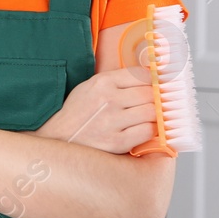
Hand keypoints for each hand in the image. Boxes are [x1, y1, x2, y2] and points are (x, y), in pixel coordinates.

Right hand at [37, 68, 158, 153]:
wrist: (59, 137)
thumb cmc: (77, 113)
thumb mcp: (90, 87)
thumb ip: (116, 81)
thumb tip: (148, 78)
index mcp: (102, 82)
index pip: (142, 75)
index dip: (154, 81)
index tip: (159, 85)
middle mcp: (108, 100)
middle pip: (150, 94)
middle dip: (157, 99)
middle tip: (157, 103)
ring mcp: (112, 121)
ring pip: (152, 113)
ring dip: (155, 116)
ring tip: (149, 117)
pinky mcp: (117, 141)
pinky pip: (147, 131)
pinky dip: (150, 130)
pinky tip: (142, 129)